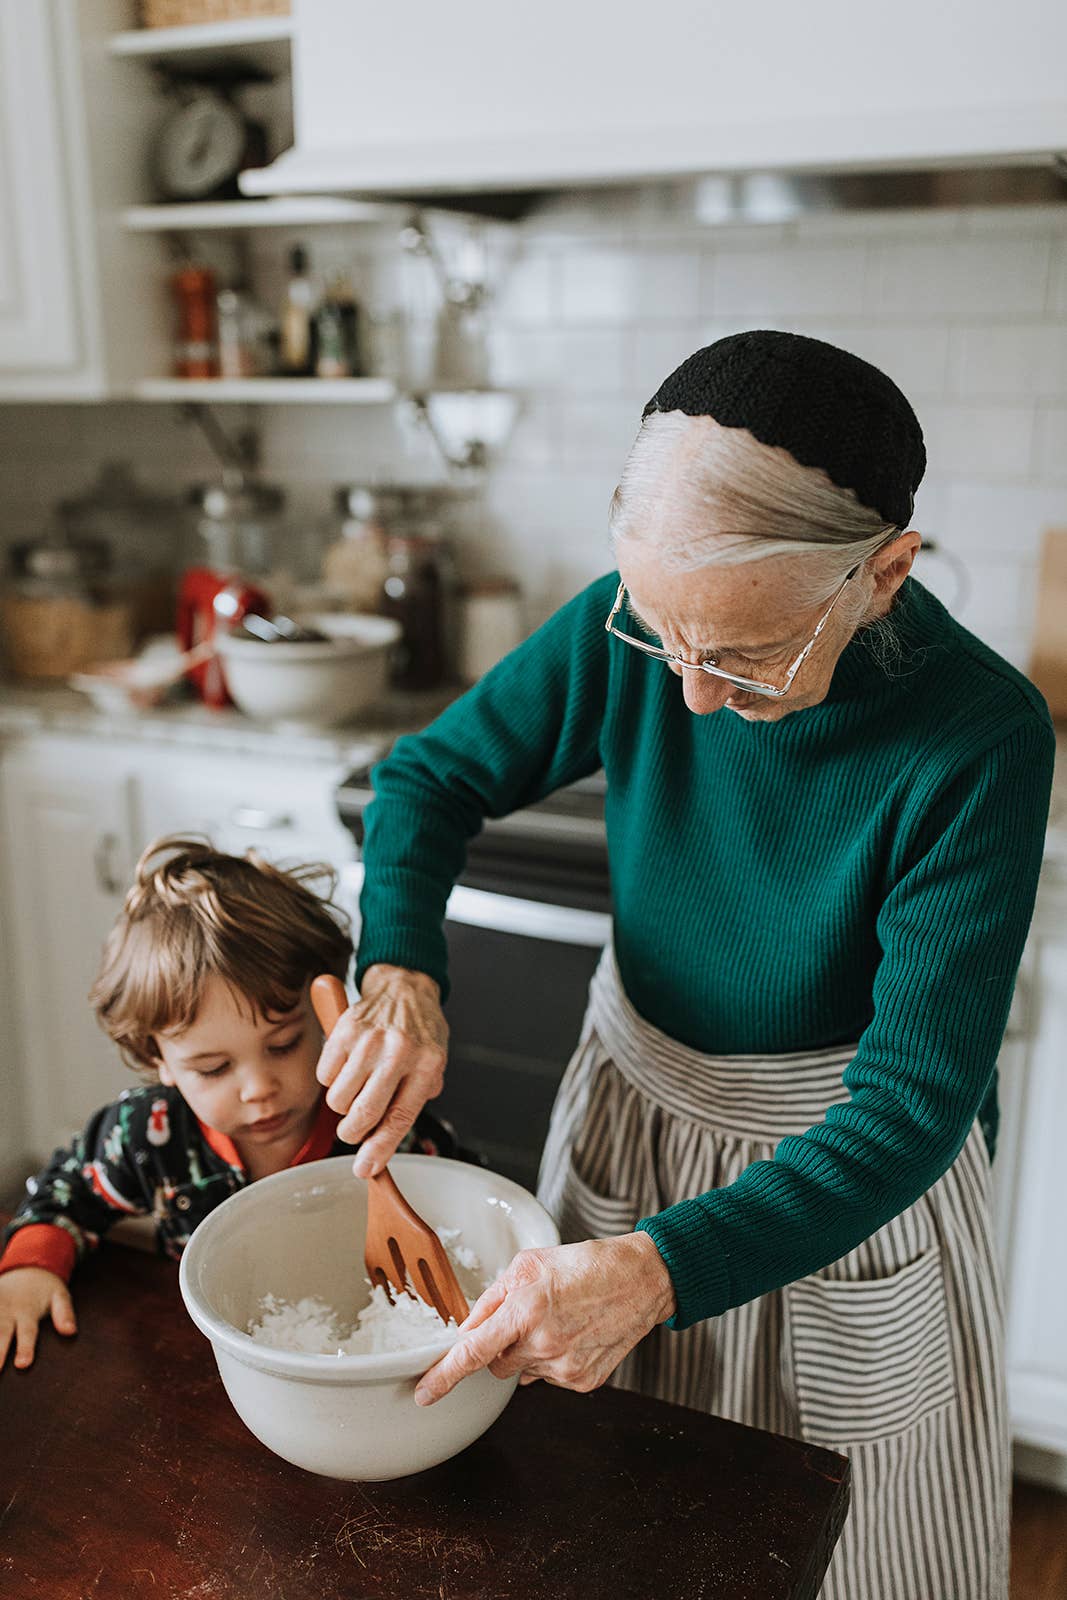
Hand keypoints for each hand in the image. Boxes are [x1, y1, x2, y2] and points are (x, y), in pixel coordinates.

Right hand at [0, 1267, 76, 1369]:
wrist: (27, 1265)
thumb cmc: (44, 1289)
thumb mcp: (59, 1295)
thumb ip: (64, 1313)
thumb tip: (71, 1332)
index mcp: (27, 1311)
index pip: (27, 1332)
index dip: (25, 1347)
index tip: (22, 1364)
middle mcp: (7, 1310)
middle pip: (1, 1332)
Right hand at [316, 964, 447, 1177]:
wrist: (404, 987)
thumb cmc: (420, 1032)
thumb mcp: (435, 1063)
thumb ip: (416, 1098)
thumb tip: (382, 1142)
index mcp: (427, 1064)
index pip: (400, 1117)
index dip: (380, 1150)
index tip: (366, 1170)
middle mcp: (398, 1051)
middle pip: (364, 1113)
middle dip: (354, 1134)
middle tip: (355, 1131)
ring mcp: (369, 1040)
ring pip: (338, 1099)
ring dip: (343, 1106)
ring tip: (358, 1090)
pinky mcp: (344, 1030)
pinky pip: (324, 1076)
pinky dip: (332, 1081)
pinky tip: (348, 1069)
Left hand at [414, 1232, 675, 1405]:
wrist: (641, 1280)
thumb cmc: (586, 1264)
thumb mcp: (530, 1264)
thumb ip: (493, 1297)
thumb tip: (468, 1329)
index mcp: (526, 1310)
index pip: (473, 1353)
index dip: (444, 1376)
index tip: (424, 1394)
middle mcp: (544, 1344)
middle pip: (496, 1366)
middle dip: (501, 1347)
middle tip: (527, 1318)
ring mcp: (566, 1368)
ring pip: (523, 1372)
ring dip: (529, 1353)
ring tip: (559, 1321)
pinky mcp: (584, 1382)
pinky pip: (549, 1378)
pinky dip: (553, 1361)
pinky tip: (574, 1335)